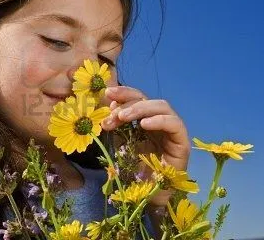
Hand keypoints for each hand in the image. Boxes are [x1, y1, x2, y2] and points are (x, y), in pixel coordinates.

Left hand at [100, 85, 190, 205]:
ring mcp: (172, 130)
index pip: (136, 98)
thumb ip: (117, 124)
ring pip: (161, 106)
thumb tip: (110, 104)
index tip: (108, 93)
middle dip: (128, 100)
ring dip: (140, 108)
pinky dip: (159, 120)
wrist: (149, 195)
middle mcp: (159, 121)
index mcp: (144, 119)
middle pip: (147, 99)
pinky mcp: (182, 142)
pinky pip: (174, 124)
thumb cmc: (135, 170)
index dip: (123, 93)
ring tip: (123, 117)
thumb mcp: (121, 141)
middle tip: (112, 109)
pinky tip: (143, 125)